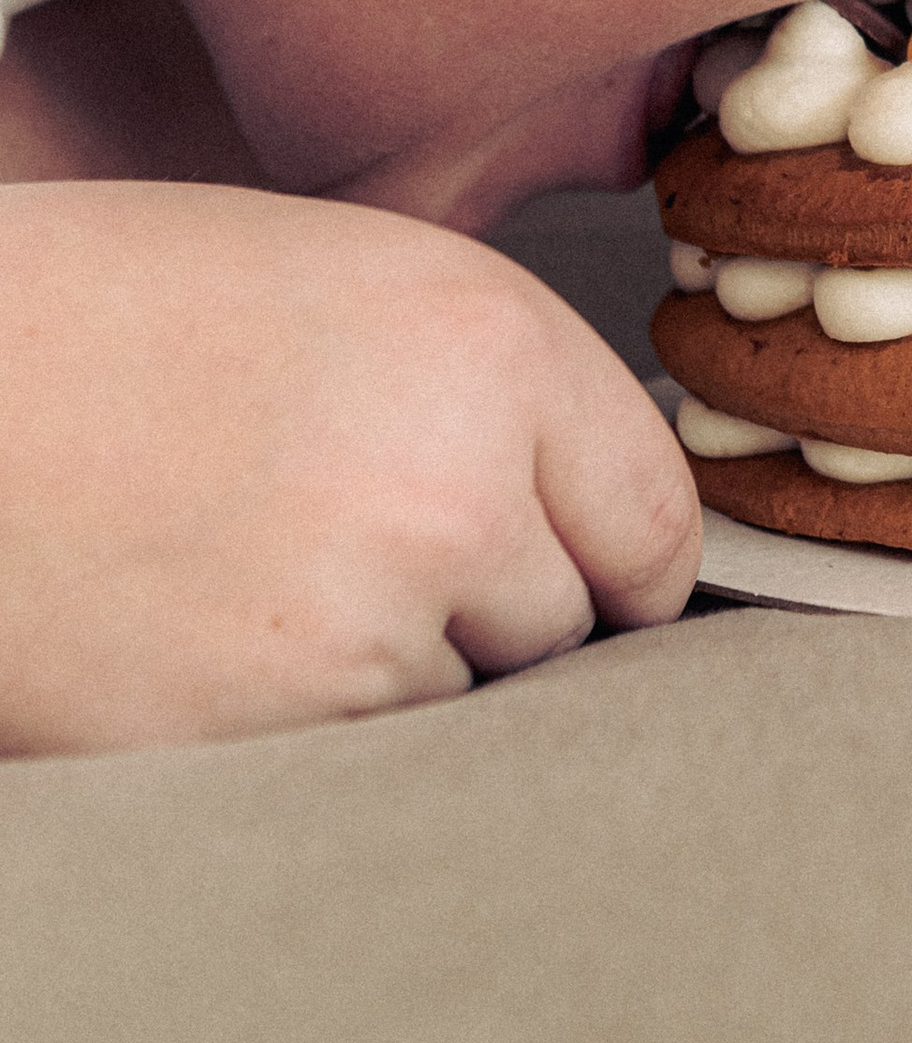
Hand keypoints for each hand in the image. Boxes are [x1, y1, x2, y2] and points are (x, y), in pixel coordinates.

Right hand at [0, 181, 697, 750]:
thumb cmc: (123, 310)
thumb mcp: (357, 281)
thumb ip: (499, 391)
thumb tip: (598, 516)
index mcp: (491, 344)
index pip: (657, 521)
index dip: (618, 555)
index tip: (589, 569)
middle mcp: (455, 488)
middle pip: (570, 625)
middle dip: (500, 607)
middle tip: (367, 542)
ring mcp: (361, 625)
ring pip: (463, 698)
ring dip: (397, 664)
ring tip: (265, 565)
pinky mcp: (265, 734)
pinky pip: (361, 761)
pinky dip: (308, 720)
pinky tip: (220, 627)